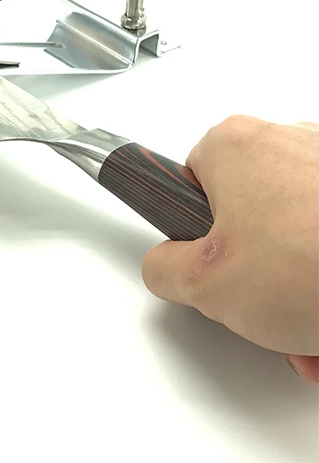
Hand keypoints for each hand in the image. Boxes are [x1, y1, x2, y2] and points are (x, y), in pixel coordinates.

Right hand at [142, 117, 318, 382]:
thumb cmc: (314, 261)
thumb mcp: (205, 284)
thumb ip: (164, 270)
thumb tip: (166, 267)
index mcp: (232, 145)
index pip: (189, 184)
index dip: (198, 235)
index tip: (212, 265)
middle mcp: (283, 140)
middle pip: (249, 212)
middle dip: (257, 272)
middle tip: (267, 309)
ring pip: (298, 230)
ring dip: (300, 285)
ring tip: (312, 328)